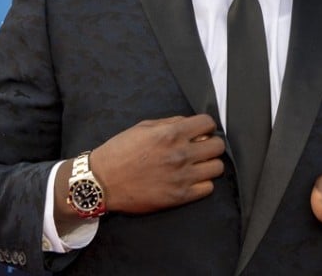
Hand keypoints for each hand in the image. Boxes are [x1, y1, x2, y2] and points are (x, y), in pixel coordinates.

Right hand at [80, 114, 223, 216]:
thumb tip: (190, 125)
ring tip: (196, 165)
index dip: (206, 126)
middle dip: (210, 144)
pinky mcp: (179, 197)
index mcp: (171, 134)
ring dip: (209, 164)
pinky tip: (191, 180)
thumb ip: (170, 123)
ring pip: (217, 168)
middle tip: (200, 148)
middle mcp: (181, 154)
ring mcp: (182, 177)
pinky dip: (203, 183)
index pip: (208, 124)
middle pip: (218, 146)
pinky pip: (208, 188)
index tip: (201, 131)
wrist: (103, 181)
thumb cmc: (120, 151)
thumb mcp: (144, 127)